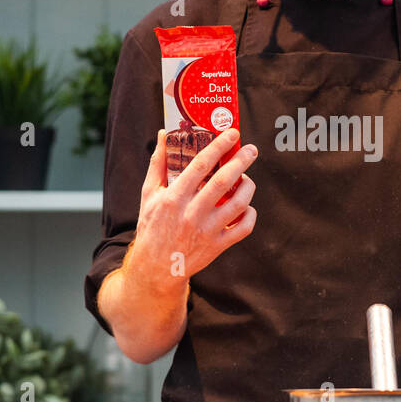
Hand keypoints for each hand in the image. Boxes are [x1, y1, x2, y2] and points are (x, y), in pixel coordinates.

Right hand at [132, 128, 257, 281]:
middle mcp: (191, 214)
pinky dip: (250, 214)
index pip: (199, 166)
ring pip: (238, 204)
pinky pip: (244, 227)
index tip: (232, 133)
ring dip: (248, 187)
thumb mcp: (149, 194)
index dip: (218, 147)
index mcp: (173, 198)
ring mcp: (206, 231)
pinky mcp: (218, 246)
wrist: (156, 268)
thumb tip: (164, 134)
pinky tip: (246, 206)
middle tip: (251, 150)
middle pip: (224, 182)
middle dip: (241, 162)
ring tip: (246, 179)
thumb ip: (158, 163)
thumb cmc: (152, 226)